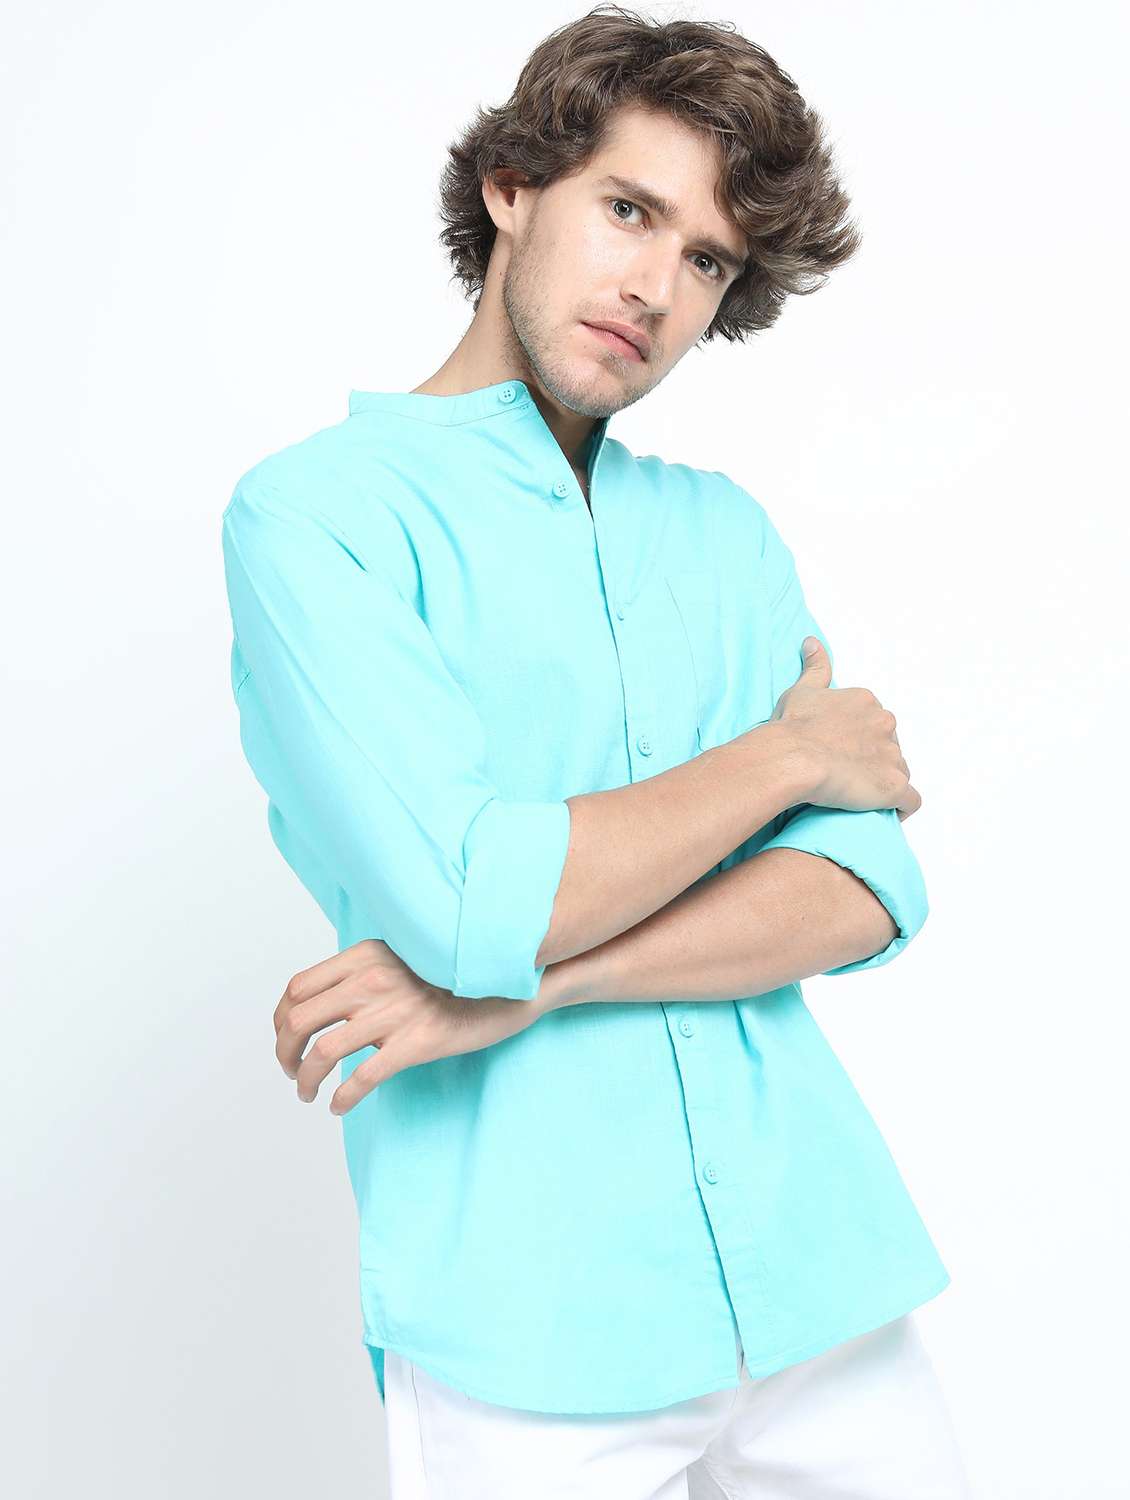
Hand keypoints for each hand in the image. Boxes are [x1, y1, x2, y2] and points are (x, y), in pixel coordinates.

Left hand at [272, 939, 551, 1114]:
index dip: (280, 1021)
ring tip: (308, 1094)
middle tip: (292, 1072)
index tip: (285, 1040)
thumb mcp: (402, 955)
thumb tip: (326, 1000)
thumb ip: (364, 970)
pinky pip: (363, 1078)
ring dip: (305, 1080)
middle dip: (284, 1053)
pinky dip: (342, 1098)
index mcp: (365, 954)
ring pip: (322, 1053)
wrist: (509, 981)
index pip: (297, 989)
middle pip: (299, 1021)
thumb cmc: (453, 975)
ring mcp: (394, 1012)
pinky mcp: (417, 1043)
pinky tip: (339, 1106)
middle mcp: (372, 979)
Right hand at [772, 636, 921, 821]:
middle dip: (874, 758)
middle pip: (889, 745)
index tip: (840, 750)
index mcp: (868, 703)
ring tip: (859, 795)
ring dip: (884, 781)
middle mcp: (886, 724)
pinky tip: (888, 812)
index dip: (859, 739)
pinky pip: (911, 800)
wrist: (792, 757)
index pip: (874, 722)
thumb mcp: (802, 690)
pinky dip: (903, 807)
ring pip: (898, 770)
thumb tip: (812, 642)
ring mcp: (893, 756)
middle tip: (846, 773)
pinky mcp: (894, 786)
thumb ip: (814, 666)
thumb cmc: (793, 726)